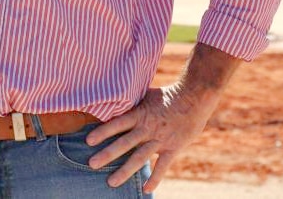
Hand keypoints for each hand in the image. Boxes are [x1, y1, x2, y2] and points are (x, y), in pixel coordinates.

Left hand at [84, 84, 214, 192]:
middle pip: (124, 143)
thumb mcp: (147, 94)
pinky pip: (162, 166)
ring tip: (111, 182)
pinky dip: (154, 178)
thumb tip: (114, 98)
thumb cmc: (168, 93)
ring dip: (124, 171)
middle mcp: (147, 128)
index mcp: (140, 114)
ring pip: (139, 158)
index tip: (88, 141)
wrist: (195, 97)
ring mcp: (160, 139)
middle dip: (107, 154)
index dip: (103, 132)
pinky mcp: (173, 148)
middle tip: (91, 164)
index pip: (117, 123)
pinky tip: (145, 189)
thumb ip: (132, 102)